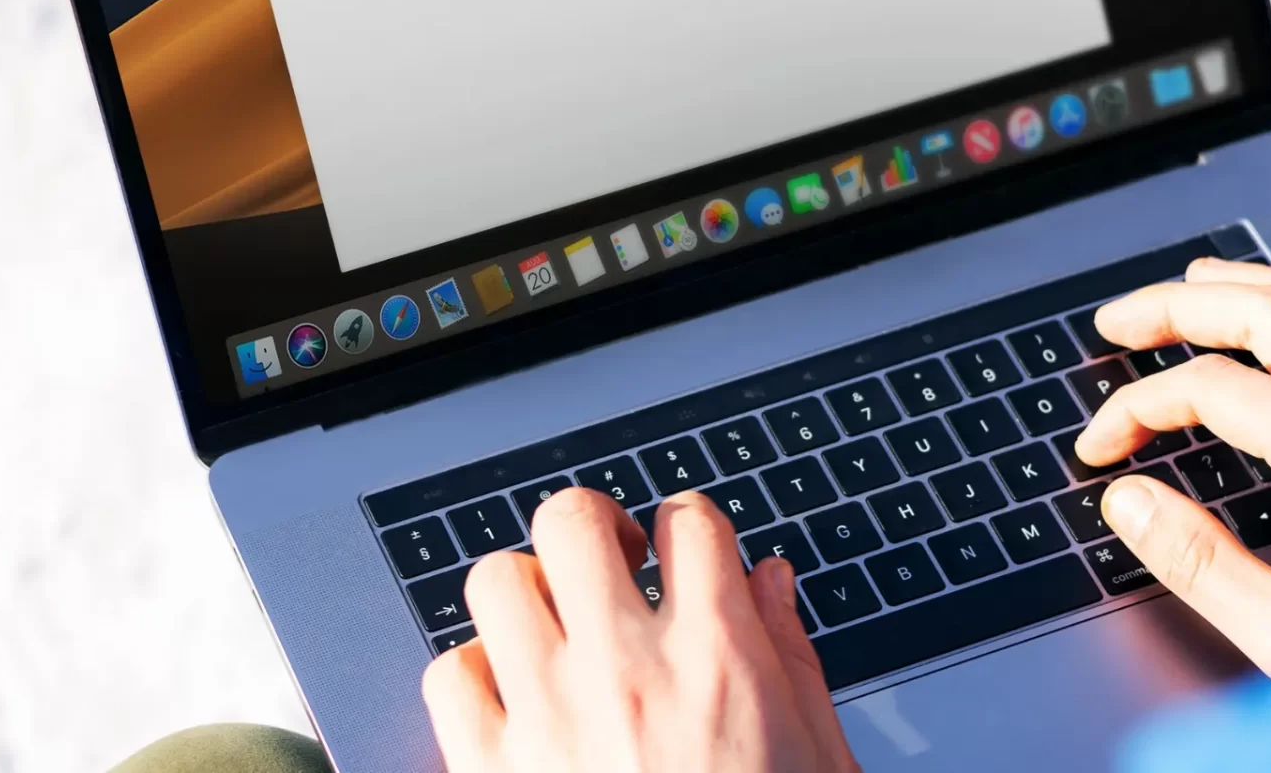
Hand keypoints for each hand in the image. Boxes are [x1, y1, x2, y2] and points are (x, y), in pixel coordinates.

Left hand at [423, 487, 858, 772]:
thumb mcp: (822, 762)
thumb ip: (791, 661)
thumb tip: (770, 581)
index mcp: (720, 662)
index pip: (689, 523)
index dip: (687, 529)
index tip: (684, 554)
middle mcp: (626, 671)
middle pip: (573, 522)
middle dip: (592, 532)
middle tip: (611, 568)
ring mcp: (547, 718)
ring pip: (494, 582)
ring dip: (525, 596)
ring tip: (554, 630)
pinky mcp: (488, 771)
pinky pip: (448, 676)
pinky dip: (474, 677)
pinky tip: (512, 702)